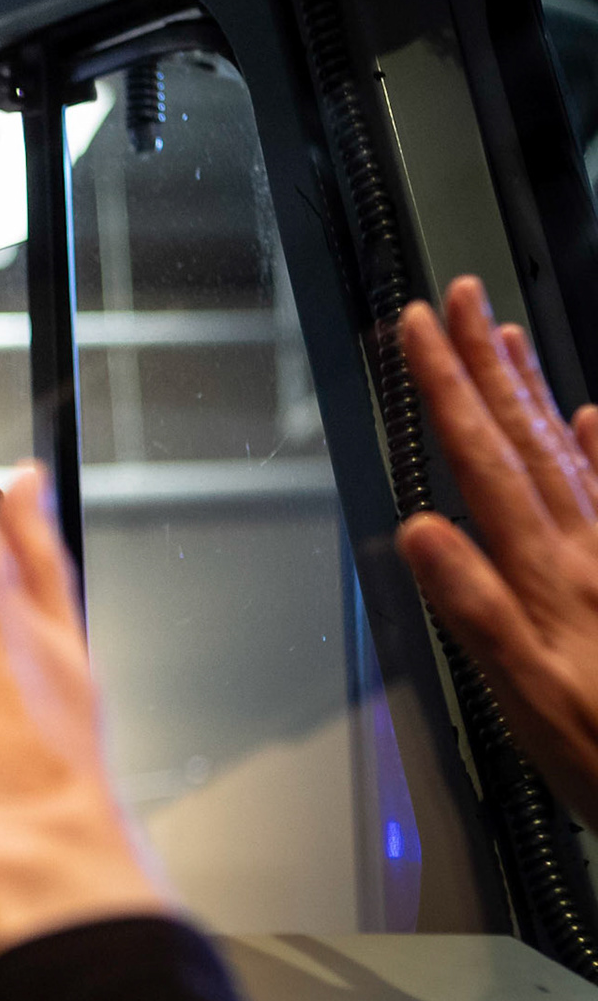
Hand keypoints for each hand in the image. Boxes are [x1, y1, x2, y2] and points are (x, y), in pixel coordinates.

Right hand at [397, 276, 597, 824]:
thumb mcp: (530, 703)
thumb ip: (476, 612)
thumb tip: (421, 532)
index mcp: (550, 577)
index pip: (485, 461)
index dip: (449, 388)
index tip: (420, 329)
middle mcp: (588, 554)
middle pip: (526, 440)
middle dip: (486, 365)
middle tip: (461, 298)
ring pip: (569, 454)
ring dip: (532, 391)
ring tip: (506, 335)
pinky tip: (592, 419)